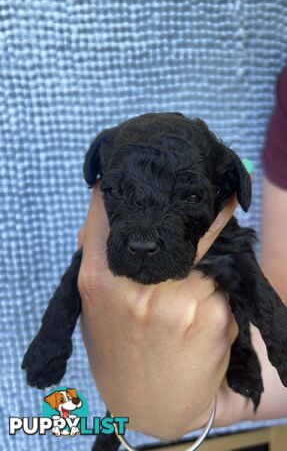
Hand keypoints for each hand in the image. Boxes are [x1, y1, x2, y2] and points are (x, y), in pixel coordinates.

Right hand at [78, 183, 237, 439]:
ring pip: (202, 255)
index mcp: (100, 280)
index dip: (129, 189)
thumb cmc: (120, 350)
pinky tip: (203, 316)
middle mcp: (137, 287)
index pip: (110, 212)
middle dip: (186, 215)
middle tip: (204, 200)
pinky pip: (220, 283)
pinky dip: (216, 292)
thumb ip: (99, 256)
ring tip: (187, 294)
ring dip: (201, 265)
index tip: (150, 173)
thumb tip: (106, 204)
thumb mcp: (96, 304)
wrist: (150, 406)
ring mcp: (178, 301)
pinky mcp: (212, 316)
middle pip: (169, 224)